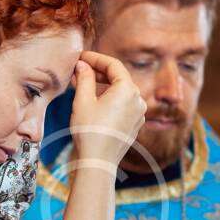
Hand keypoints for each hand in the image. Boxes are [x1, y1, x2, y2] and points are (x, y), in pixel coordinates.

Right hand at [70, 51, 145, 167]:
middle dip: (98, 73)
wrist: (98, 161)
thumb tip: (83, 66)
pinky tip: (94, 102)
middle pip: (119, 78)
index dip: (96, 58)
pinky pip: (123, 105)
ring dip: (103, 86)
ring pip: (120, 92)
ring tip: (83, 86)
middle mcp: (138, 99)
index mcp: (128, 90)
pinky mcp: (135, 124)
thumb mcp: (83, 100)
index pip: (113, 65)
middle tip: (79, 70)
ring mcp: (139, 113)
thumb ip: (85, 78)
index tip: (81, 57)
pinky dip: (109, 100)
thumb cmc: (89, 131)